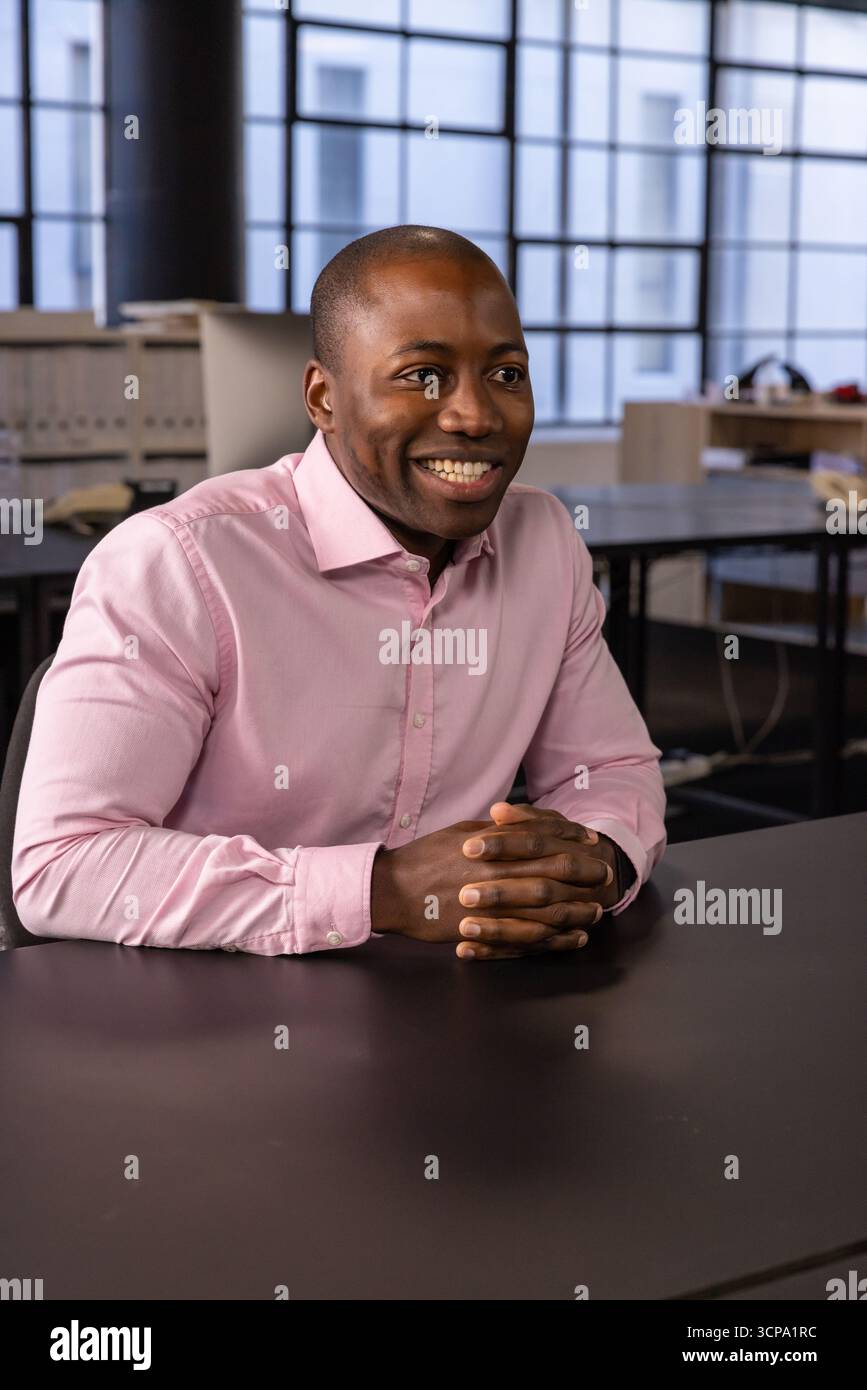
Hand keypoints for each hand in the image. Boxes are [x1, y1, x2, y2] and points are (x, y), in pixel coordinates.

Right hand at [370, 803, 615, 959]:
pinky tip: (572, 938)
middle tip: (605, 875)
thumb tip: (523, 826)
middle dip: (584, 875)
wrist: (392, 890)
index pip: (543, 841)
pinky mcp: (484, 931)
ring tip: (595, 911)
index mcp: (492, 845)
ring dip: (575, 910)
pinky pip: (528, 938)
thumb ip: (496, 831)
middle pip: (552, 874)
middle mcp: (497, 873)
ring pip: (546, 909)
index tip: (591, 843)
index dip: (571, 842)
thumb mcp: (462, 833)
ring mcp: (492, 905)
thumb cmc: (425, 857)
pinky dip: (554, 939)